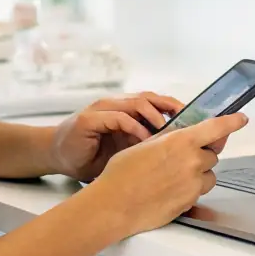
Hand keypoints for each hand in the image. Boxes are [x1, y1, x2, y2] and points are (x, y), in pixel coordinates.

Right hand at [49, 91, 181, 181]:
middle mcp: (117, 105)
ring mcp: (103, 109)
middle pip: (152, 98)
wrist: (58, 156)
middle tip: (190, 125)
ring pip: (137, 103)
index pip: (158, 103)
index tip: (196, 121)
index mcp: (127, 111)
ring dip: (155, 117)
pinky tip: (143, 140)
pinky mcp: (90, 119)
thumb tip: (179, 154)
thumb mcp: (125, 151)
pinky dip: (133, 127)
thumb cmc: (92, 155)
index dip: (178, 109)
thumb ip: (146, 146)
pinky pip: (117, 117)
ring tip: (168, 132)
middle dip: (172, 110)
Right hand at [87, 112, 249, 237]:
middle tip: (179, 160)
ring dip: (198, 174)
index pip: (216, 127)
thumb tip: (182, 136)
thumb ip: (170, 139)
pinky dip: (191, 189)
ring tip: (172, 178)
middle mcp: (192, 161)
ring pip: (208, 174)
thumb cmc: (122, 174)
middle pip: (211, 153)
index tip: (241, 118)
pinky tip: (170, 190)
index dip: (232, 121)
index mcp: (180, 141)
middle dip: (200, 155)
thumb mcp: (146, 144)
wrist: (114, 204)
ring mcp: (193, 183)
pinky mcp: (191, 202)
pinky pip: (199, 191)